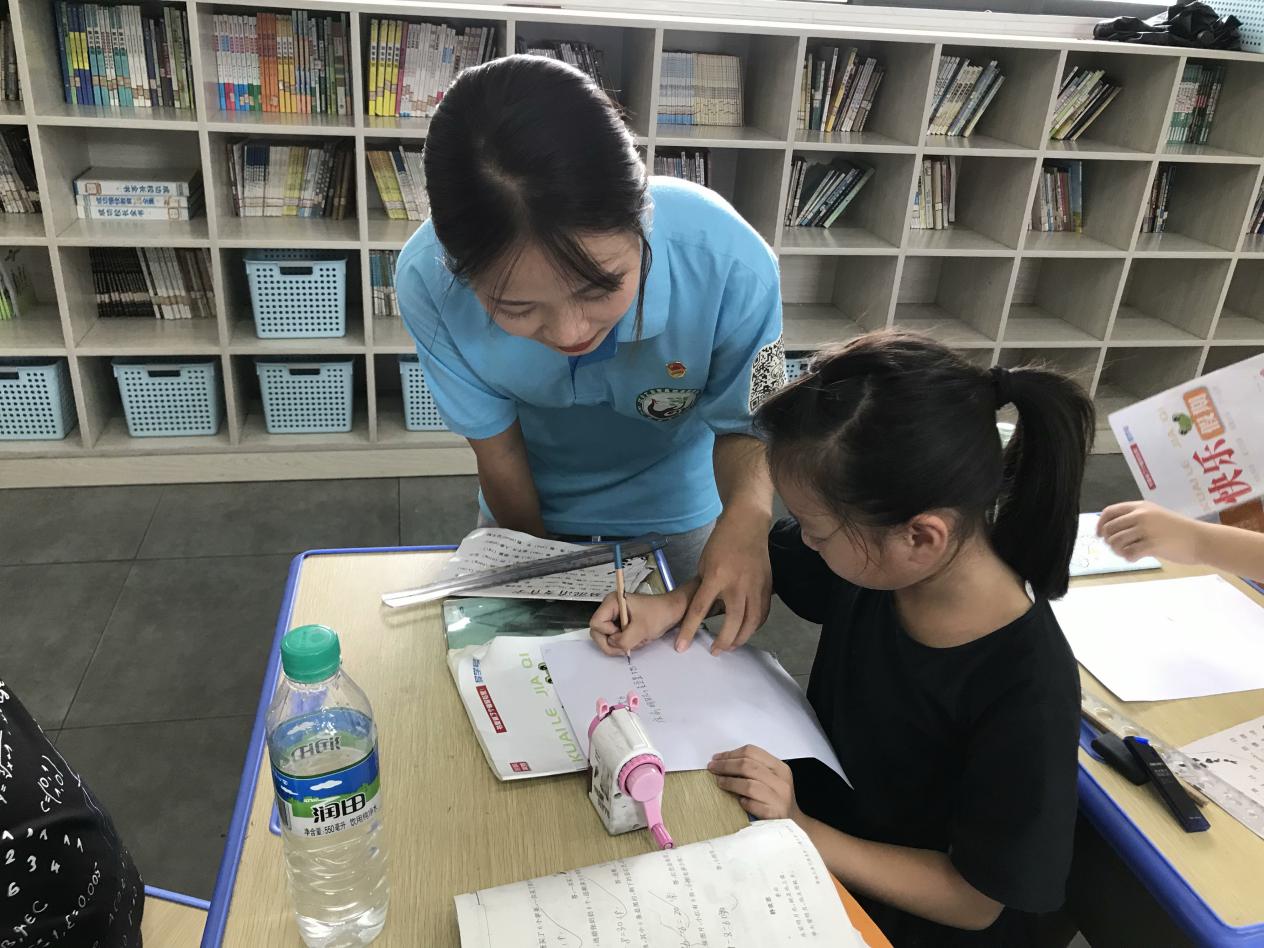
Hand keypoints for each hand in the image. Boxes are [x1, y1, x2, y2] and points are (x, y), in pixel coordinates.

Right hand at [589, 588, 689, 656]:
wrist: (674, 611)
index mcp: (612, 602)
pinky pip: (617, 640)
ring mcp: (616, 617)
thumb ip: (624, 639)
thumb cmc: (660, 613)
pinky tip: (639, 639)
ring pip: (608, 639)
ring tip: (638, 640)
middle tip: (628, 646)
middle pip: (598, 633)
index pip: (596, 623)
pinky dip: (627, 644)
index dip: (607, 633)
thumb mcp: (642, 628)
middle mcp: (611, 609)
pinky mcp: (622, 625)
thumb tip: (613, 645)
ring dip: (622, 644)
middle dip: (613, 643)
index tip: (623, 632)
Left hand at [678, 509, 772, 655]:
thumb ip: (704, 588)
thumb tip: (702, 610)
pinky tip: (747, 630)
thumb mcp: (704, 563)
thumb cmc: (721, 542)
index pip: (699, 610)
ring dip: (741, 638)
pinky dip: (755, 626)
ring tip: (731, 645)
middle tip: (714, 650)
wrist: (747, 524)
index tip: (681, 647)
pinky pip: (763, 613)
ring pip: (751, 622)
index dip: (689, 631)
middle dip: (723, 642)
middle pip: (732, 623)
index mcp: (716, 577)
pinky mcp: (767, 586)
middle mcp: (737, 584)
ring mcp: (755, 586)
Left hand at [708, 745, 801, 820]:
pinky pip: (753, 805)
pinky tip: (738, 801)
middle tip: (712, 768)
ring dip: (730, 782)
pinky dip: (743, 802)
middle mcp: (781, 781)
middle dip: (726, 765)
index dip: (731, 754)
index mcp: (780, 768)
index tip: (717, 758)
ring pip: (749, 784)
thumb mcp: (771, 779)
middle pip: (748, 766)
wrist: (795, 824)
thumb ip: (754, 769)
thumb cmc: (777, 800)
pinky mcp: (774, 814)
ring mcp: (779, 798)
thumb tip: (723, 762)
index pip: (752, 752)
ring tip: (719, 782)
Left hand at [1098, 501, 1207, 563]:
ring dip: (1118, 551)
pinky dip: (1129, 558)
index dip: (1100, 524)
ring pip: (1116, 542)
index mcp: (1140, 506)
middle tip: (1118, 548)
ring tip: (1128, 553)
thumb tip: (1109, 531)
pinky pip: (1128, 553)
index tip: (1100, 535)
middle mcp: (1141, 515)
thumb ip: (1135, 519)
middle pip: (1110, 529)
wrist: (1201, 539)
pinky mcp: (1152, 545)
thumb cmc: (1178, 530)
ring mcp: (1146, 530)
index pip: (1109, 512)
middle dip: (1109, 541)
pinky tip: (1136, 558)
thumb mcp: (1155, 516)